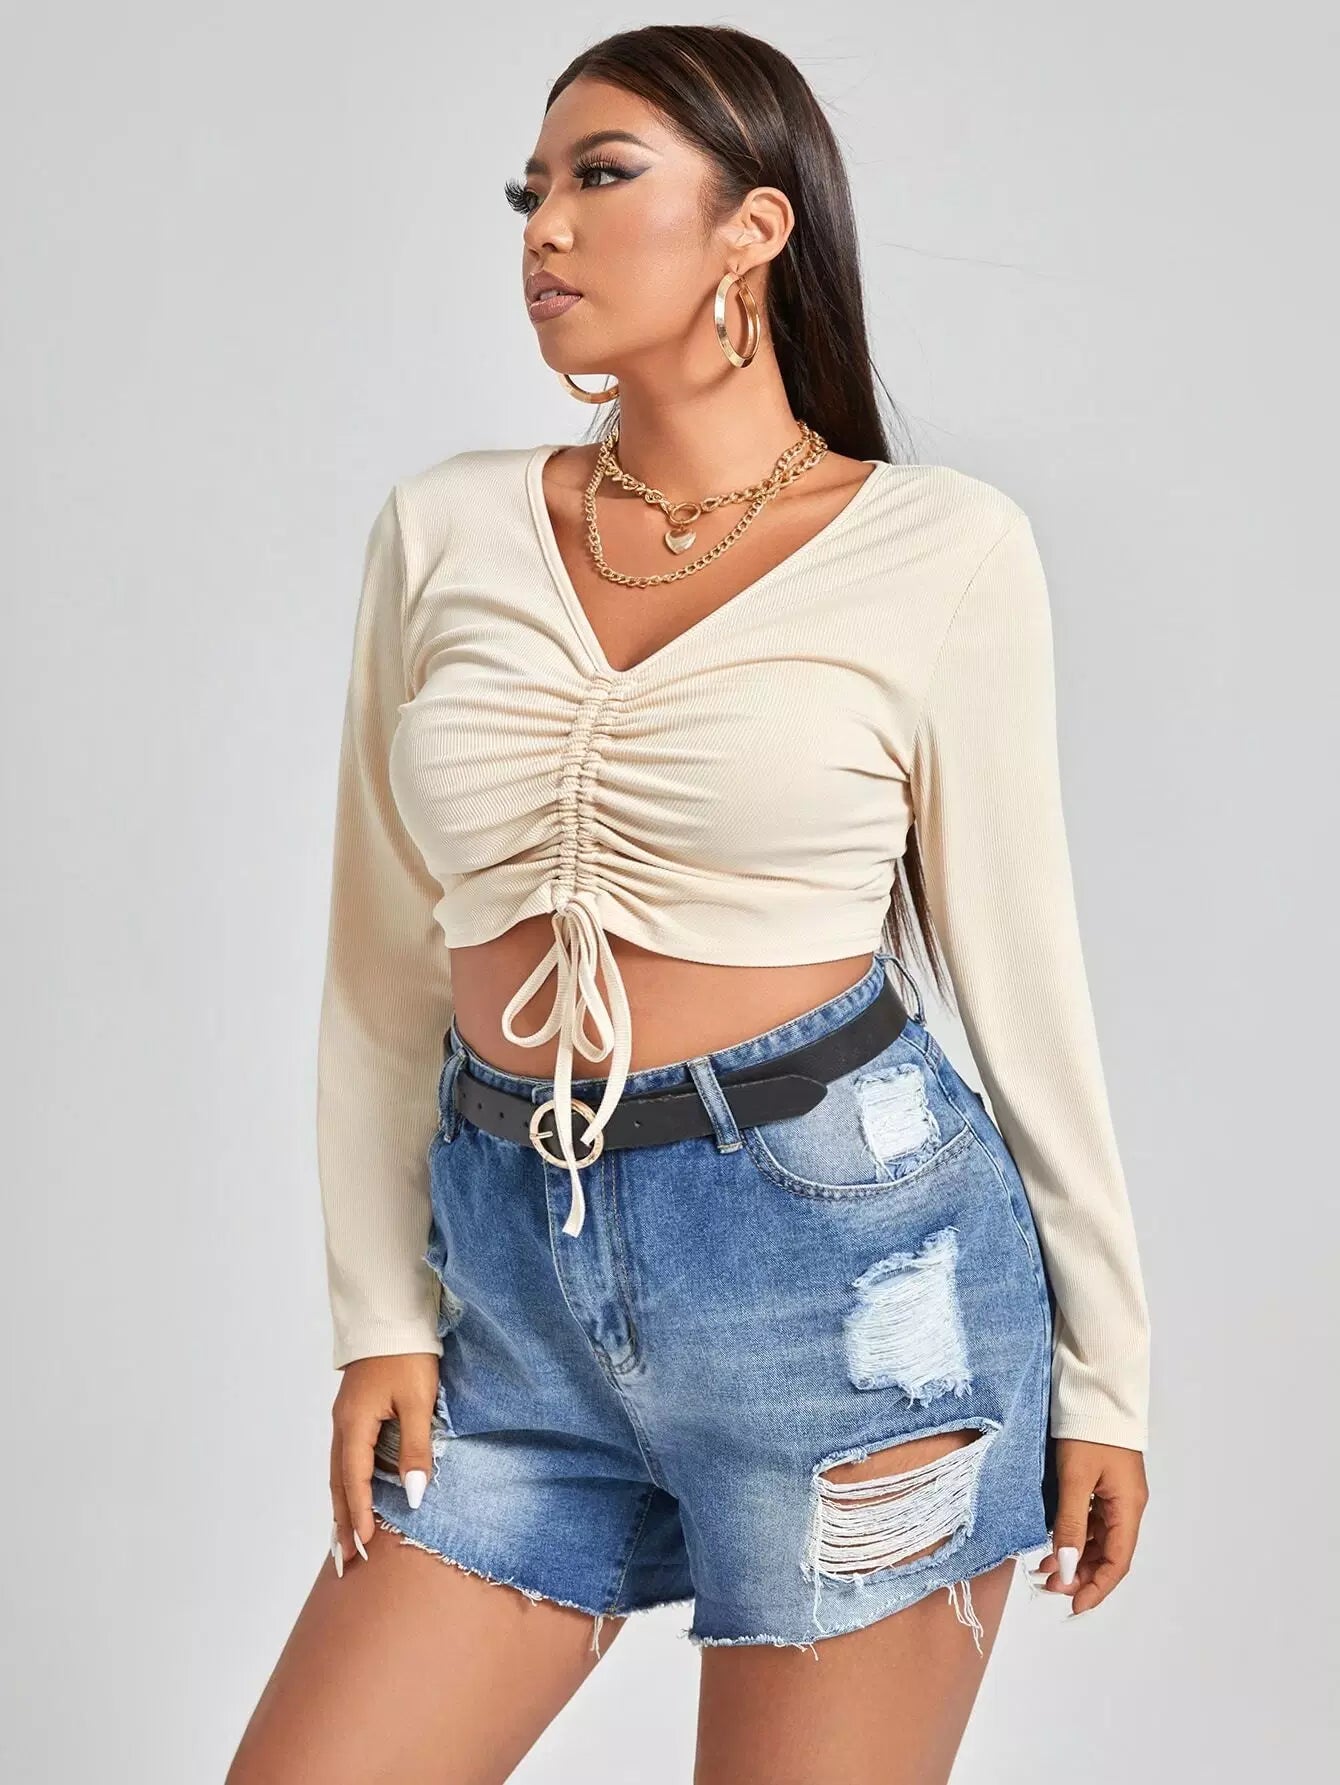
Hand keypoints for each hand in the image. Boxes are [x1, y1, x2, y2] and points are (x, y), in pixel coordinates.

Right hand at [328, 1352, 440, 1575]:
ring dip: (343, 1504)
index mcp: (354, 1424)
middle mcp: (343, 1424)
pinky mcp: (354, 1410)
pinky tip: (356, 1494)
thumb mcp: (417, 1402)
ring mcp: (345, 1417)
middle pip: (338, 1482)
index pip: (355, 1480)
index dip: (360, 1514)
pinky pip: (346, 1456)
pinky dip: (348, 1482)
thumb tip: (413, 1496)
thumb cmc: (408, 1355)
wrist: (391, 1315)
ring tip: (344, 1538)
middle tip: (344, 1559)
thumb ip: (416, 1449)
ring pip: (339, 1470)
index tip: (364, 1546)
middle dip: (342, 1521)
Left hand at [1032, 1438, 1148, 1616]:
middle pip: (1108, 1553)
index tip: (1074, 1606)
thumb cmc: (1088, 1430)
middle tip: (1049, 1585)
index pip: (1118, 1562)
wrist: (1094, 1389)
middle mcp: (1126, 1505)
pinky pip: (1090, 1519)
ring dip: (1075, 1556)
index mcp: (1128, 1507)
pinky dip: (1073, 1534)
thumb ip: (1071, 1524)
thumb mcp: (1075, 1479)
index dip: (1097, 1588)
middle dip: (1081, 1575)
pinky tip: (1052, 1541)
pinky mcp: (1102, 1482)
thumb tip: (1068, 1567)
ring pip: (1097, 1538)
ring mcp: (1115, 1493)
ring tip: (1044, 1568)